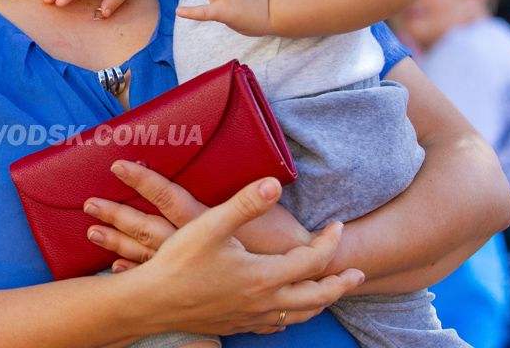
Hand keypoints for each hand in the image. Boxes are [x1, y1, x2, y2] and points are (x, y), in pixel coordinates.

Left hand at [85, 160, 312, 269]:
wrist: (296, 275)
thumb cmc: (279, 236)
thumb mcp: (263, 203)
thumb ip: (243, 181)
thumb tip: (237, 150)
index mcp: (205, 222)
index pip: (166, 196)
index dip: (142, 180)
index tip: (118, 166)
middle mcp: (191, 246)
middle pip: (145, 228)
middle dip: (116, 215)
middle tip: (88, 204)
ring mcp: (188, 266)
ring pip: (144, 252)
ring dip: (117, 242)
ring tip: (93, 232)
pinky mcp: (191, 278)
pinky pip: (155, 274)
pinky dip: (134, 268)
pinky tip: (116, 265)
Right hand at [104, 169, 361, 334]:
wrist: (152, 302)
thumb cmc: (180, 262)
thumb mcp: (212, 225)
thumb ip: (246, 203)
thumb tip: (275, 183)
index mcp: (265, 276)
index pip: (312, 261)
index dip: (330, 243)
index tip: (337, 227)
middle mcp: (265, 301)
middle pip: (316, 296)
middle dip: (340, 284)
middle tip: (357, 273)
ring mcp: (252, 317)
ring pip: (299, 314)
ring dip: (320, 302)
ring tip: (330, 293)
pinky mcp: (237, 325)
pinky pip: (275, 325)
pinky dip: (290, 316)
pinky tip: (285, 312)